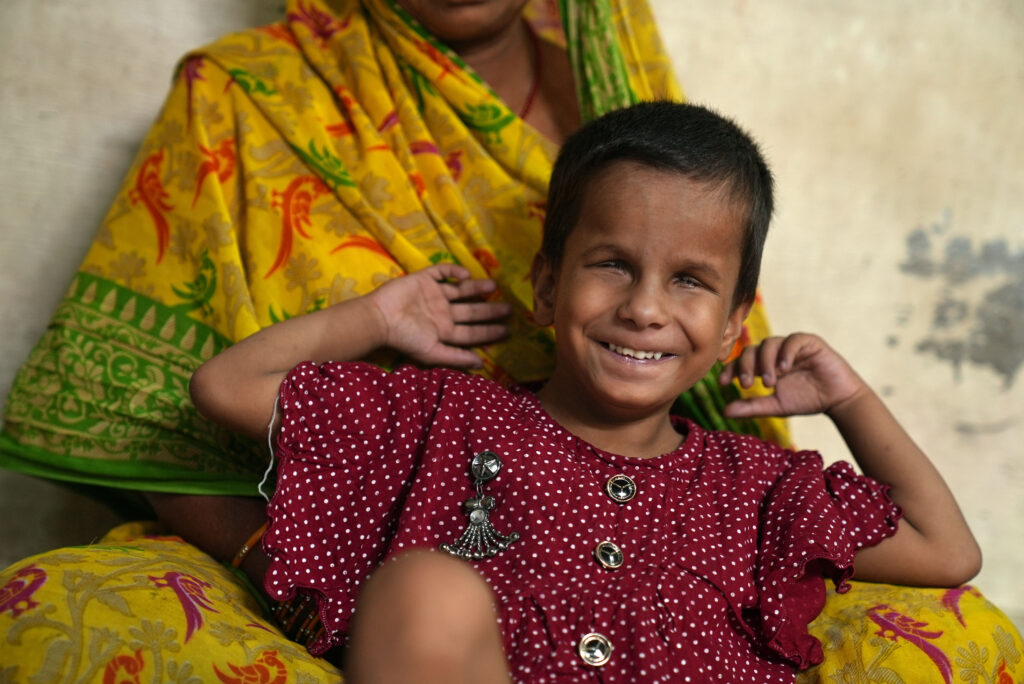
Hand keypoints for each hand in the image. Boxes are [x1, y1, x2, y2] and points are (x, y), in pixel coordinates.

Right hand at [368, 263, 510, 367]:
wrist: (380, 317)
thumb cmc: (405, 337)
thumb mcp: (432, 352)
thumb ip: (456, 358)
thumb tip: (481, 365)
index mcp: (444, 331)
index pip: (472, 332)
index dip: (489, 332)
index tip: (508, 330)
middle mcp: (442, 313)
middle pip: (472, 312)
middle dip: (490, 311)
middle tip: (509, 308)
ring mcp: (434, 295)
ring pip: (462, 291)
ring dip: (478, 288)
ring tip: (494, 286)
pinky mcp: (424, 279)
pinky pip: (443, 272)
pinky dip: (455, 271)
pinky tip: (466, 274)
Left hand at [719, 333, 866, 418]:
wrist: (837, 400)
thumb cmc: (806, 400)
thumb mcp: (775, 406)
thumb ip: (752, 406)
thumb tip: (724, 412)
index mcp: (765, 365)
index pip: (742, 361)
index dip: (730, 369)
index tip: (722, 383)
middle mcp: (775, 353)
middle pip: (752, 350)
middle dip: (745, 367)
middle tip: (746, 385)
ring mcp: (791, 346)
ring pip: (770, 343)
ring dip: (765, 362)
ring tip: (769, 383)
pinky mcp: (809, 342)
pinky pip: (793, 340)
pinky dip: (786, 353)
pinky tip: (784, 369)